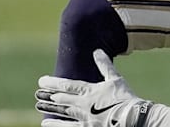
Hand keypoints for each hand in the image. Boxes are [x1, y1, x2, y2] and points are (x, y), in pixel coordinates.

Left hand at [36, 49, 151, 126]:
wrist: (132, 118)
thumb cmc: (125, 98)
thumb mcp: (115, 79)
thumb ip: (104, 65)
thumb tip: (97, 51)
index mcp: (90, 90)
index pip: (67, 85)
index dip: (53, 83)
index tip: (41, 81)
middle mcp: (83, 104)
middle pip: (61, 99)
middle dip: (48, 96)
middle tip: (38, 93)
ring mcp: (83, 118)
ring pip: (62, 112)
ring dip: (49, 108)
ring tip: (38, 105)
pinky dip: (56, 125)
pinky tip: (46, 123)